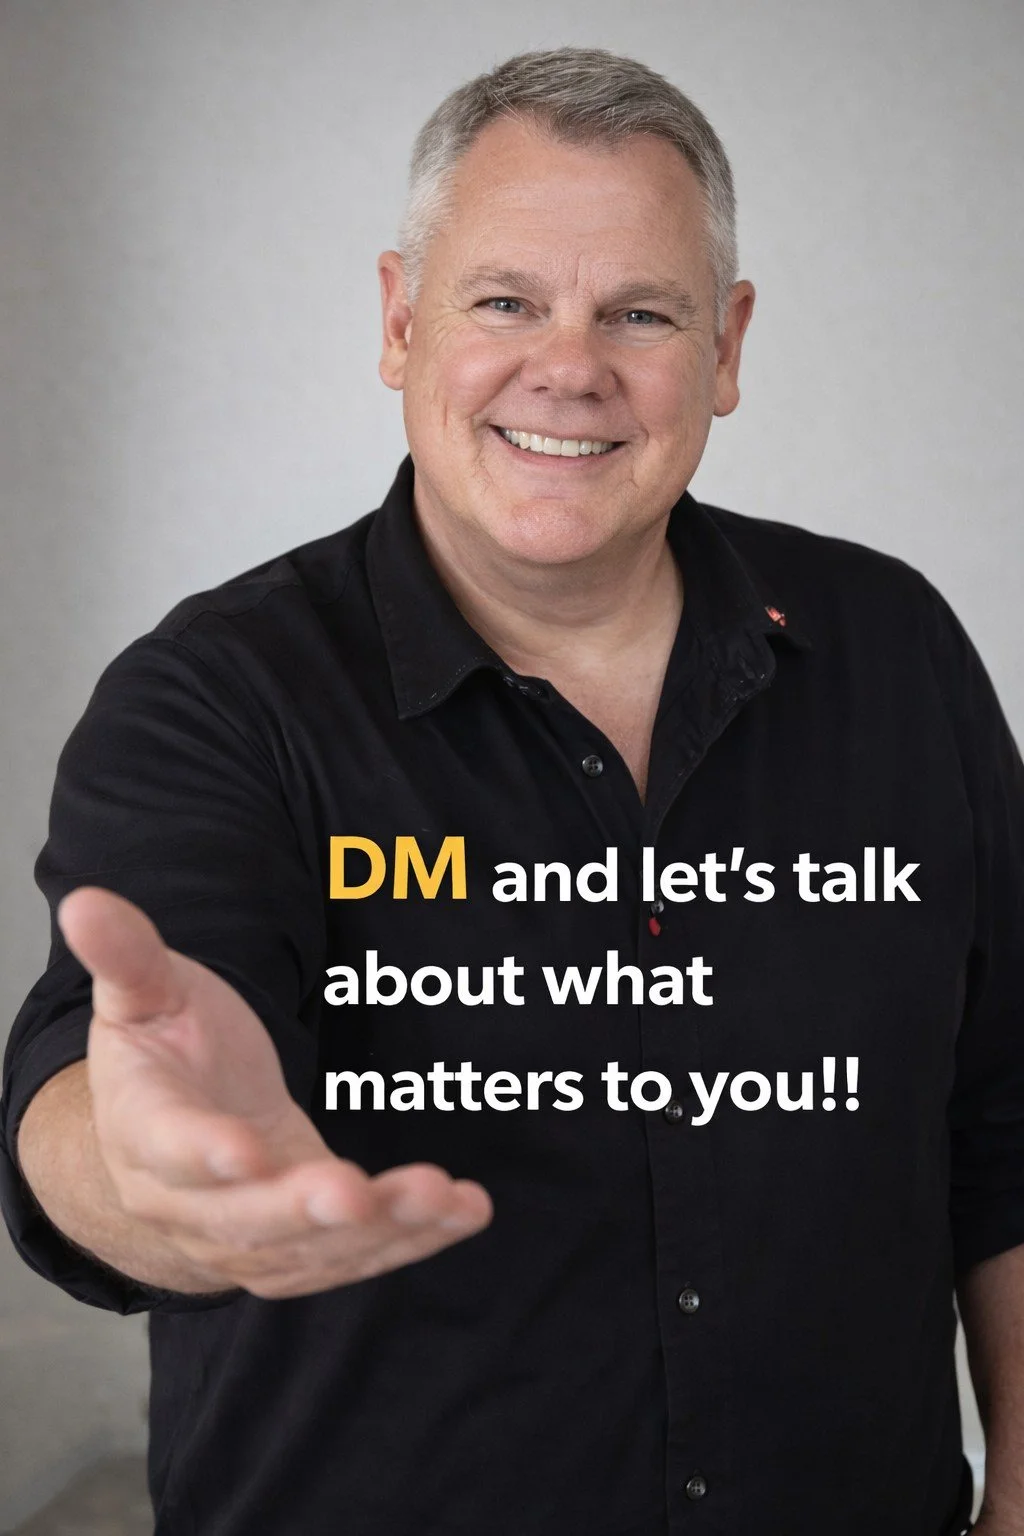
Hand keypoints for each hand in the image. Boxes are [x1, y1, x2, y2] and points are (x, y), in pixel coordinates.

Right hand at [57, 886, 492, 1298]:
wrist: (175, 1122)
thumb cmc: (166, 1046)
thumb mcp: (144, 993)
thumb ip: (126, 954)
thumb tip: (83, 901)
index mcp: (144, 1130)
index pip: (170, 1149)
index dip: (205, 1153)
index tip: (247, 1150)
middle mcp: (186, 1203)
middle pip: (243, 1220)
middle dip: (303, 1210)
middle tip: (358, 1192)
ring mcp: (243, 1236)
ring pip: (307, 1251)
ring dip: (378, 1231)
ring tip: (441, 1198)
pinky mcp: (298, 1249)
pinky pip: (351, 1257)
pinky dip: (410, 1241)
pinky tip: (463, 1212)